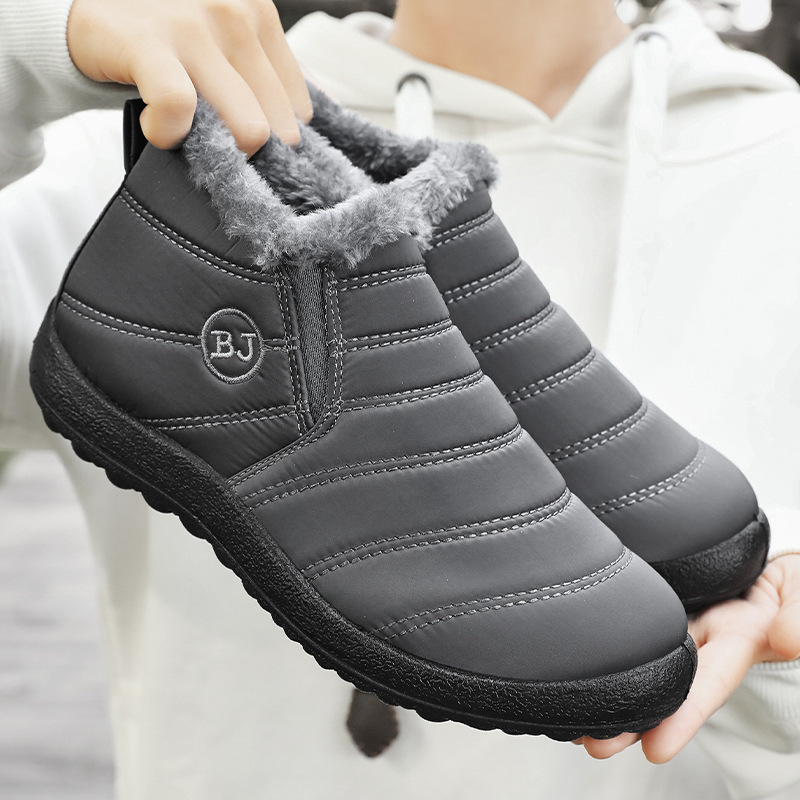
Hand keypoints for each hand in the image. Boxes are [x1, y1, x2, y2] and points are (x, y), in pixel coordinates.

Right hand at [67, 0, 311, 153]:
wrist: (92, 9)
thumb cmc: (167, 37)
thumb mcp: (225, 40)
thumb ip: (267, 71)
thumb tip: (309, 118)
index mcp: (261, 15)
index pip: (300, 110)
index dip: (275, 140)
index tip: (244, 142)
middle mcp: (235, 13)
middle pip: (279, 128)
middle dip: (249, 153)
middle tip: (214, 145)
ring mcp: (193, 25)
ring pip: (247, 127)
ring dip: (214, 151)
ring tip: (186, 136)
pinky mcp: (148, 42)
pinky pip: (179, 108)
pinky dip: (168, 134)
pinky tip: (158, 130)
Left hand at [577, 554, 799, 761]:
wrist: (772, 559)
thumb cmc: (795, 584)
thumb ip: (799, 618)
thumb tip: (787, 639)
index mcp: (740, 642)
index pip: (709, 684)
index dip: (684, 717)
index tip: (655, 749)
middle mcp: (702, 638)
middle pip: (663, 684)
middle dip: (630, 717)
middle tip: (592, 744)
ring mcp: (678, 619)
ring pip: (640, 657)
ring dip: (609, 686)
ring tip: (570, 715)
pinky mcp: (658, 596)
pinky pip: (631, 619)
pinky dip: (606, 640)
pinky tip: (574, 656)